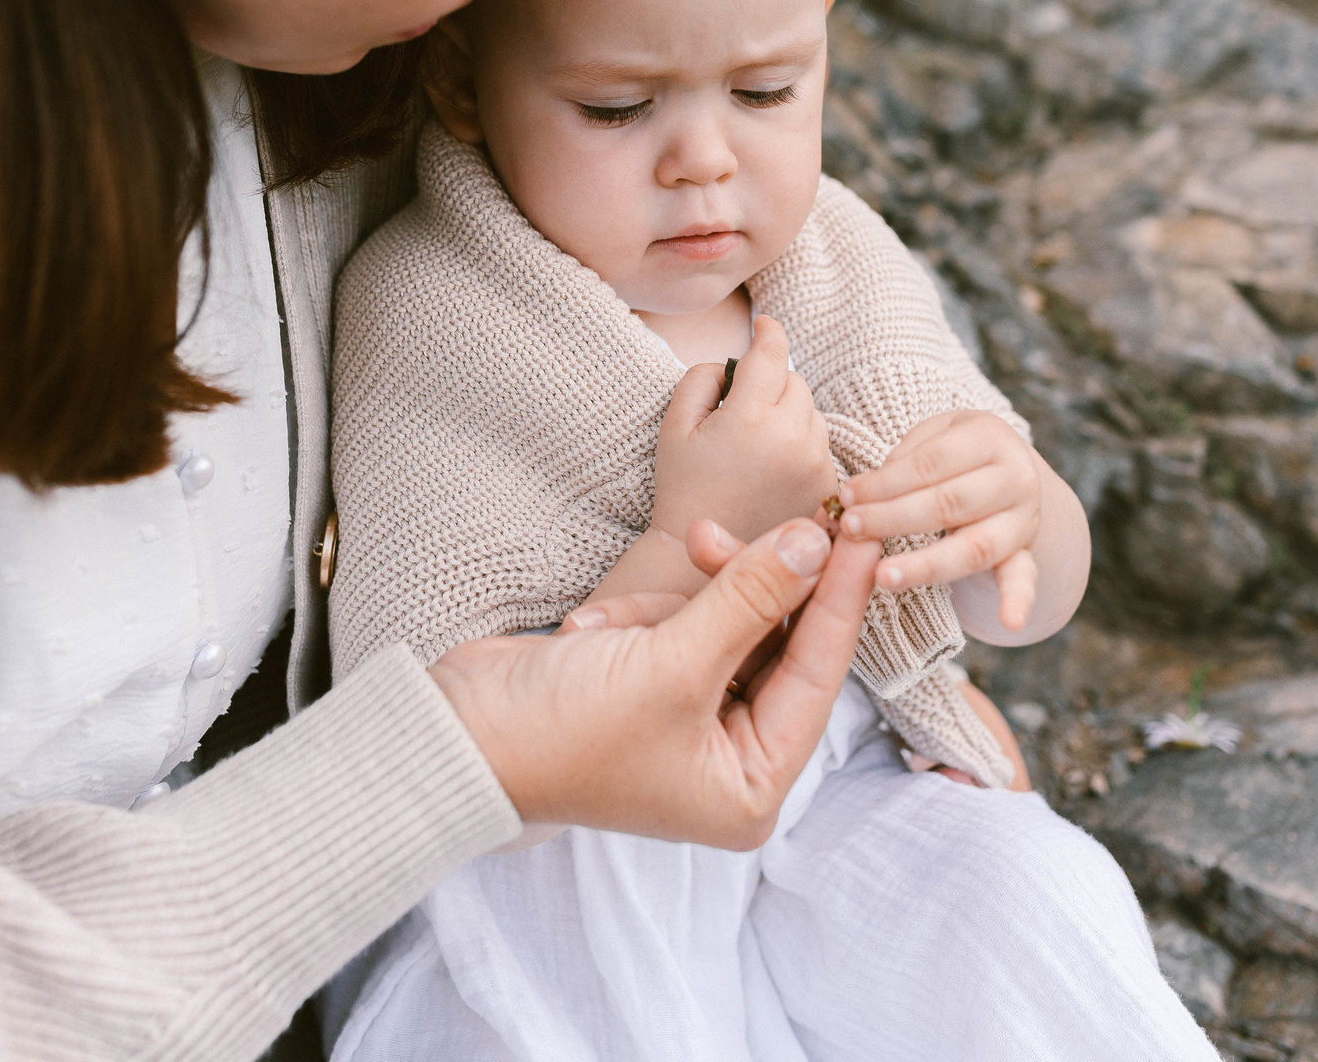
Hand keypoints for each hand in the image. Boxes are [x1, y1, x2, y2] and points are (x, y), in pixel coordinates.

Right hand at [429, 517, 880, 847]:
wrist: (455, 734)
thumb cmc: (563, 730)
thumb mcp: (670, 661)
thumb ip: (750, 598)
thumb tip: (816, 544)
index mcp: (752, 786)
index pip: (818, 675)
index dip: (840, 598)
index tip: (861, 531)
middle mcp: (729, 761)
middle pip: (775, 645)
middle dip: (741, 591)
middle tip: (731, 531)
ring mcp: (688, 723)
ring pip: (724, 624)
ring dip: (672, 605)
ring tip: (617, 619)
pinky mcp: (650, 684)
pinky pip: (678, 625)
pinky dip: (641, 616)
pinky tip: (590, 632)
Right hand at [651, 316, 840, 547]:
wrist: (697, 561)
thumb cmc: (682, 487)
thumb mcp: (676, 424)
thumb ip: (703, 377)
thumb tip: (734, 364)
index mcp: (751, 418)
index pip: (772, 354)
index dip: (768, 331)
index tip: (763, 323)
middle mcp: (793, 438)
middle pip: (796, 382)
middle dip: (773, 381)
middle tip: (744, 401)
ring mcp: (816, 466)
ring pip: (812, 414)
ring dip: (790, 413)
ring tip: (757, 442)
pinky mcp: (828, 490)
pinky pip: (821, 447)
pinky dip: (801, 445)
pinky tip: (773, 466)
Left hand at [839, 410, 1073, 632]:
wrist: (1006, 465)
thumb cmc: (953, 449)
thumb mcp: (932, 434)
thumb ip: (904, 459)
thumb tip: (861, 495)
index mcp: (990, 438)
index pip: (930, 463)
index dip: (885, 482)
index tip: (847, 497)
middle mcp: (1015, 478)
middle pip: (950, 503)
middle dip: (894, 518)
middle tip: (852, 529)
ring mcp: (1023, 518)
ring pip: (975, 546)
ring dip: (926, 565)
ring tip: (883, 577)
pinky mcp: (1024, 552)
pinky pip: (1024, 578)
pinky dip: (1018, 600)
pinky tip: (1010, 622)